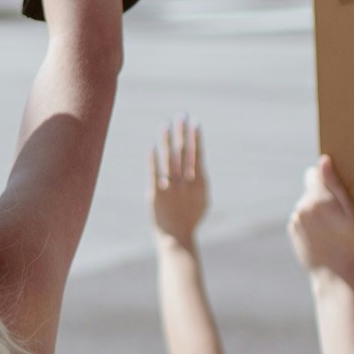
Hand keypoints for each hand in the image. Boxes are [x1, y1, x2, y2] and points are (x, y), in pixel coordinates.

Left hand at [147, 120, 208, 243]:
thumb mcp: (202, 200)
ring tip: (165, 125)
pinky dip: (153, 159)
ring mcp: (171, 188)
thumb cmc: (191, 218)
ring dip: (167, 140)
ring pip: (169, 159)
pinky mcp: (156, 194)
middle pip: (184, 152)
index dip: (196, 137)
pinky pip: (154, 173)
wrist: (177, 238)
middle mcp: (186, 183)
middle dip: (182, 132)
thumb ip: (200, 181)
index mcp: (199, 183)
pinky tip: (151, 146)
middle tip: (180, 115)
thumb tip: (199, 164)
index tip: (195, 122)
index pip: (198, 154)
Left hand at [286, 157, 353, 281]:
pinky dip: (310, 223)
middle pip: (310, 191)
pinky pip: (302, 218)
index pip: (312, 173)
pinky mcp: (292, 231)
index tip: (332, 187)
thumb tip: (323, 160)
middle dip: (322, 198)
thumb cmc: (348, 243)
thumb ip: (334, 185)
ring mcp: (295, 220)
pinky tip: (322, 236)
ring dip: (315, 211)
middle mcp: (302, 207)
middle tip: (337, 216)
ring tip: (330, 229)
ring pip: (306, 206)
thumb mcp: (349, 213)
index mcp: (318, 199)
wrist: (333, 274)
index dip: (322, 178)